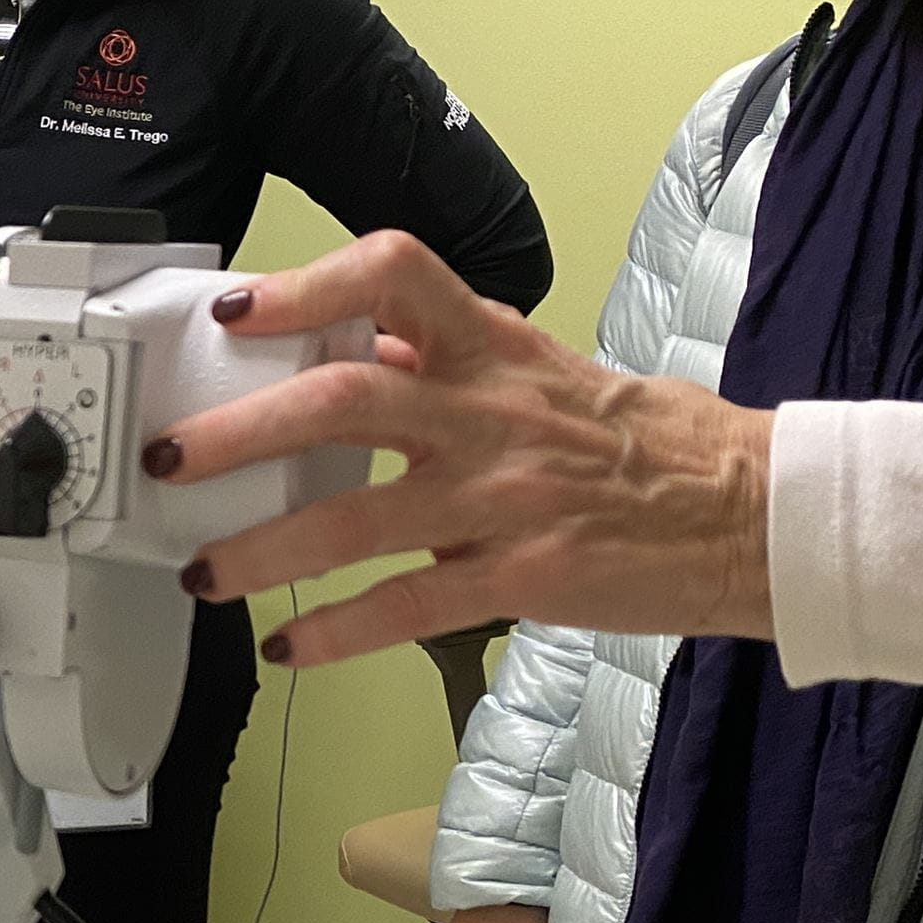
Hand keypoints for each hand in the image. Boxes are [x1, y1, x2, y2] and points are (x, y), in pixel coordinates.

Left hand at [141, 233, 776, 667]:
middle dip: (241, 430)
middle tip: (171, 457)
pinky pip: (410, 604)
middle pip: (346, 397)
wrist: (751, 513)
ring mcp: (505, 497)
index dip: (308, 286)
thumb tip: (348, 336)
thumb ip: (447, 352)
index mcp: (493, 348)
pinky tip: (288, 647)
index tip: (238, 310)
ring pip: (357, 519)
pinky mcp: (524, 575)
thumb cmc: (645, 441)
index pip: (394, 274)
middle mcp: (489, 413)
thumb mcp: (542, 368)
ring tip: (203, 574)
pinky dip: (337, 630)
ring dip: (262, 549)